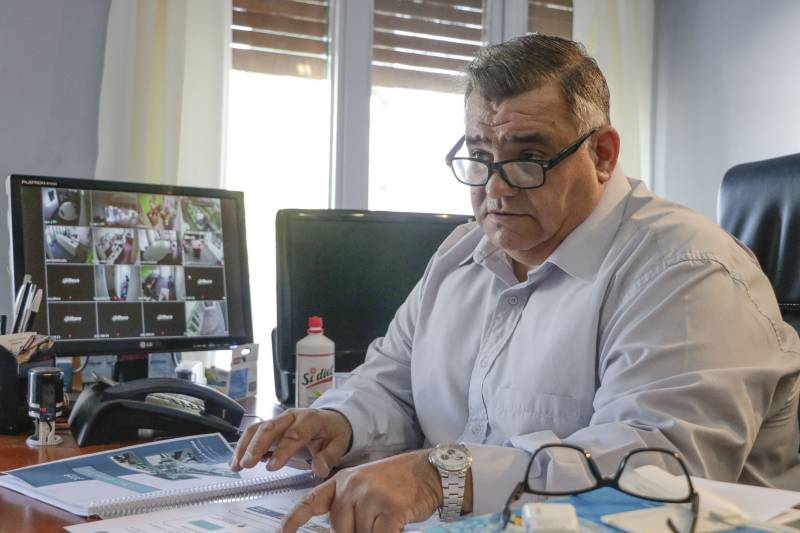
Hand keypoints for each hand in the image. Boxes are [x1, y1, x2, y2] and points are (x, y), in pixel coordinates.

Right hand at [230, 408, 351, 477]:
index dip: (282, 451)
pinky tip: (236, 462)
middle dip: (256, 446)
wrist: (330, 421)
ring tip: (236, 466)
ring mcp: (279, 420)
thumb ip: (328, 457)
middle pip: (270, 428)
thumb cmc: (333, 433)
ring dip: (245, 446)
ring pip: (257, 429)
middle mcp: (291, 417)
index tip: (272, 467)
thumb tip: (320, 470)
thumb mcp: (338, 444)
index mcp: (309, 419)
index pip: (293, 435)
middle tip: (247, 464)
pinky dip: (243, 447)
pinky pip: (254, 434)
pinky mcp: (271, 427)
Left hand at [280, 450, 442, 532]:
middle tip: (375, 521)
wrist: (429, 471)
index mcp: (342, 480)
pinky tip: (396, 527)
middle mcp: (352, 486)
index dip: (294, 520)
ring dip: (376, 532)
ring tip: (389, 519)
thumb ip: (348, 505)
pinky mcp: (389, 508)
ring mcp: (370, 496)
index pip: (311, 501)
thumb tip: (340, 530)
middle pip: (340, 529)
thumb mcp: (366, 486)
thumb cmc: (398, 481)